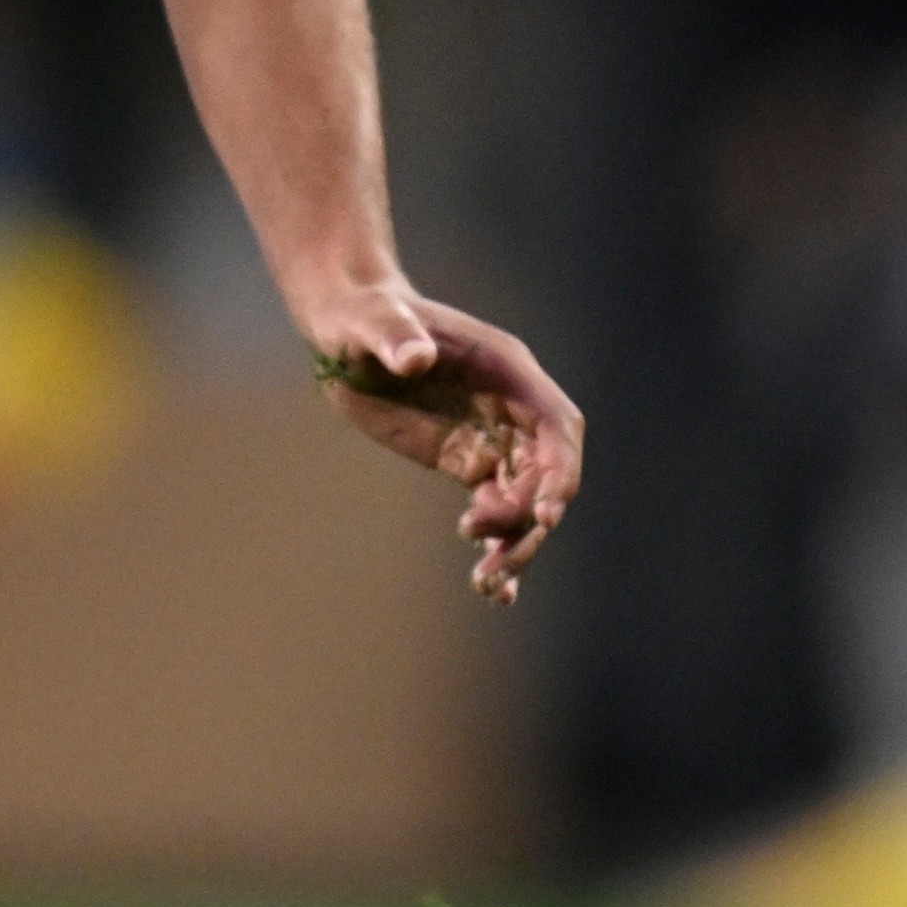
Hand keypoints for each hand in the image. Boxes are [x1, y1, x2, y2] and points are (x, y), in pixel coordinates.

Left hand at [304, 282, 583, 604]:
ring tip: (486, 585)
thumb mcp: (372, 321)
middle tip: (493, 565)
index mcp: (507, 371)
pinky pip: (495, 507)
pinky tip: (494, 590)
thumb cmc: (361, 316)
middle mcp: (512, 407)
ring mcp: (492, 436)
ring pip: (525, 498)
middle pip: (548, 473)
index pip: (557, 426)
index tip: (545, 513)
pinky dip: (497, 543)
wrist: (346, 331)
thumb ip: (396, 336)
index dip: (560, 469)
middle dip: (531, 520)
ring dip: (515, 541)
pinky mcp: (465, 460)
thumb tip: (414, 356)